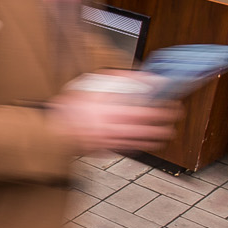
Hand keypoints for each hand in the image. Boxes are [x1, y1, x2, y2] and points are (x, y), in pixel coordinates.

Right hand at [50, 76, 179, 155]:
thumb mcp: (94, 83)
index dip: (164, 103)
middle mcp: (115, 126)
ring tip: (168, 129)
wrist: (53, 128)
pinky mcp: (108, 150)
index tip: (172, 99)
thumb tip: (143, 77)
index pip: (148, 106)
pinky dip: (144, 143)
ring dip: (160, 134)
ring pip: (145, 139)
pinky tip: (150, 140)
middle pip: (151, 124)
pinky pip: (132, 148)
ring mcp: (112, 140)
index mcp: (112, 108)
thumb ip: (120, 79)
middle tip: (175, 113)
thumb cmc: (70, 105)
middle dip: (167, 118)